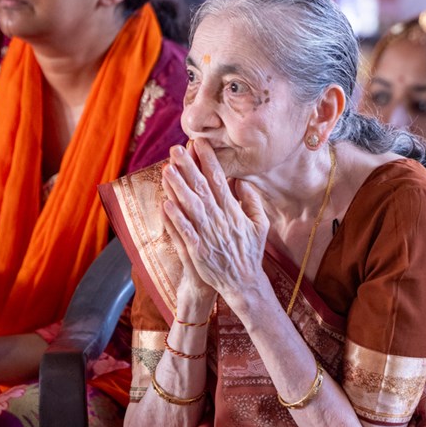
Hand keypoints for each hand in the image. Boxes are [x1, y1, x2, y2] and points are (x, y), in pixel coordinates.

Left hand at [162, 139, 269, 308]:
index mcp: (234, 212)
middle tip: (176, 149)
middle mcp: (220, 220)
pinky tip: (165, 204)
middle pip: (202, 189)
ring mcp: (208, 236)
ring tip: (166, 169)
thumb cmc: (250, 252)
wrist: (243, 283)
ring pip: (191, 207)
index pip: (220, 180)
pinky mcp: (198, 251)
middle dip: (188, 167)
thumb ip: (252, 201)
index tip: (199, 143)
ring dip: (178, 188)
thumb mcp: (260, 225)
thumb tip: (241, 181)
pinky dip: (175, 219)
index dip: (208, 160)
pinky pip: (185, 232)